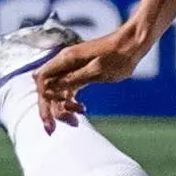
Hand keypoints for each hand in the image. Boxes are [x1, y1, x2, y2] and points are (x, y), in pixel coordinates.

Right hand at [33, 26, 147, 129]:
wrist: (132, 45)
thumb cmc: (118, 55)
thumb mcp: (97, 69)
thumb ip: (73, 78)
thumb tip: (50, 87)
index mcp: (66, 59)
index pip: (43, 79)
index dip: (43, 99)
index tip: (51, 116)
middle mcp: (65, 63)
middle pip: (47, 89)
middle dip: (48, 110)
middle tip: (52, 130)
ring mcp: (72, 69)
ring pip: (58, 93)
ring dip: (62, 109)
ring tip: (76, 122)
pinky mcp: (80, 74)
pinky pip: (69, 91)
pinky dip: (71, 103)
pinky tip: (82, 110)